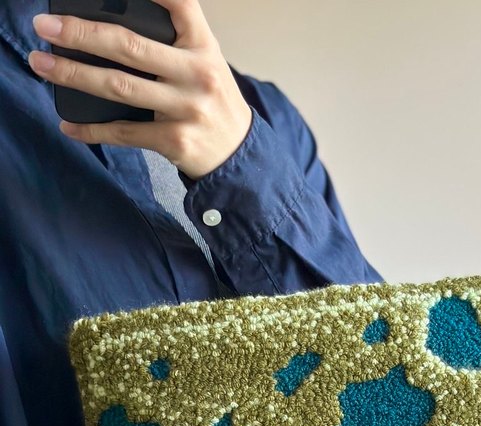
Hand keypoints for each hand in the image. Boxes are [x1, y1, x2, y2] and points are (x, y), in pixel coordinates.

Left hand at [28, 0, 251, 179]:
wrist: (239, 155)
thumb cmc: (211, 102)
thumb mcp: (204, 62)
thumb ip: (170, 42)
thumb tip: (105, 30)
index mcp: (203, 47)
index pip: (178, 3)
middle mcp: (197, 74)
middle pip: (129, 46)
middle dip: (80, 33)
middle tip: (45, 26)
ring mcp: (186, 109)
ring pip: (120, 87)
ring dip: (74, 74)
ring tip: (42, 64)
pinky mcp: (174, 141)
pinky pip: (124, 132)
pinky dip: (92, 130)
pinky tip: (69, 125)